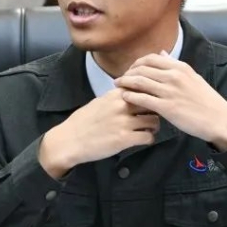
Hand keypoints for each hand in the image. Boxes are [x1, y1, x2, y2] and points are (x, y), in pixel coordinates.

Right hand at [39, 89, 159, 178]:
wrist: (70, 140)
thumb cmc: (83, 121)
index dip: (150, 94)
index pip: (143, 87)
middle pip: (152, 102)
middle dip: (155, 110)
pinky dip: (148, 139)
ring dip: (154, 126)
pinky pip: (148, 137)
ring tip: (148, 129)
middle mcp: (121, 106)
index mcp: (115, 95)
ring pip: (154, 121)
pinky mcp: (124, 139)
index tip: (151, 100)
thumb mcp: (100, 102)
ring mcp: (124, 122)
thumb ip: (117, 97)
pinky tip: (143, 140)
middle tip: (153, 116)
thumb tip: (131, 92)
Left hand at [113, 52, 226, 150]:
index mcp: (180, 67)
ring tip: (118, 86)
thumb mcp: (193, 76)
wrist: (218, 119)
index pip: (151, 59)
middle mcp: (173, 76)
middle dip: (127, 72)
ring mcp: (169, 92)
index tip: (131, 70)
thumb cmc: (206, 100)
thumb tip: (161, 53)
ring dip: (125, 83)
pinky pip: (142, 99)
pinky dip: (130, 96)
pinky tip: (124, 98)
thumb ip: (175, 65)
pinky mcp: (166, 107)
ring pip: (139, 82)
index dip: (136, 63)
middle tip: (121, 78)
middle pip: (142, 69)